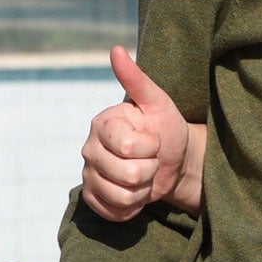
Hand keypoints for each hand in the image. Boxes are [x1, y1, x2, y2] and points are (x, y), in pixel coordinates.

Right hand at [81, 45, 191, 220]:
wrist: (172, 161)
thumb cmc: (166, 128)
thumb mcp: (158, 102)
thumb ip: (136, 79)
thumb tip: (116, 49)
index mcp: (102, 124)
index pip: (128, 147)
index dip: (149, 147)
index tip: (154, 139)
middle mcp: (89, 149)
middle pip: (126, 173)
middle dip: (150, 169)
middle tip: (153, 159)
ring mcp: (88, 175)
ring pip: (121, 195)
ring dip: (143, 189)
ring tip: (147, 175)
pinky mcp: (93, 199)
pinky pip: (114, 212)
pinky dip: (133, 207)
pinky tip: (137, 192)